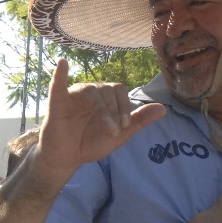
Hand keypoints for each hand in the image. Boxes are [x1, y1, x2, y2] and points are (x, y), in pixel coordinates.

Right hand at [36, 59, 164, 176]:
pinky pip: (58, 85)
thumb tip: (163, 109)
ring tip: (107, 129)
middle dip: (114, 112)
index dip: (124, 107)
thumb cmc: (91, 143)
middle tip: (114, 132)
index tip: (124, 127)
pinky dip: (60, 74)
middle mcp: (90, 92)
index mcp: (105, 97)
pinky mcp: (57, 102)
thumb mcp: (119, 135)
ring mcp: (73, 95)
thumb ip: (139, 121)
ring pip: (91, 91)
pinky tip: (63, 64)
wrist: (68, 158)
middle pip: (107, 89)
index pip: (119, 90)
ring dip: (102, 110)